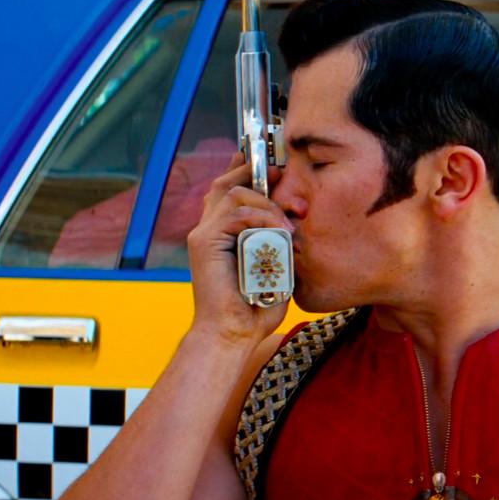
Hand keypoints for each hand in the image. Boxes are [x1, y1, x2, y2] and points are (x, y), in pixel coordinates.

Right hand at [187, 152, 291, 346]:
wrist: (233, 334)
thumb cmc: (256, 307)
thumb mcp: (275, 266)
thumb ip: (278, 242)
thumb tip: (294, 222)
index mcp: (221, 234)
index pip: (228, 191)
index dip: (246, 171)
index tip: (273, 166)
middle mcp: (208, 230)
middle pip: (226, 183)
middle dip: (255, 173)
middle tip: (281, 173)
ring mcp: (204, 235)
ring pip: (234, 194)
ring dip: (267, 203)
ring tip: (289, 223)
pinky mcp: (205, 242)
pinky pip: (236, 213)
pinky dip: (262, 218)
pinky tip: (279, 232)